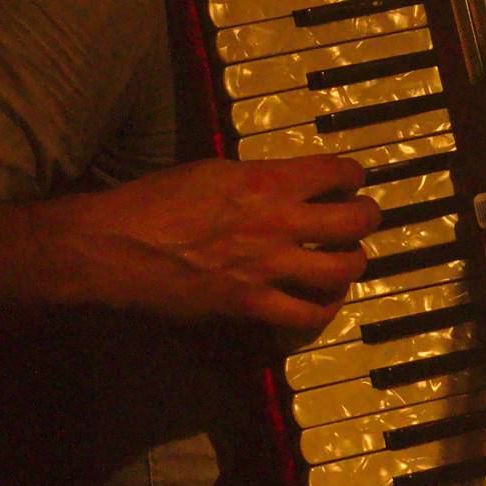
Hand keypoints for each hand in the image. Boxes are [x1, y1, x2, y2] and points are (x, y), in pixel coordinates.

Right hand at [61, 154, 381, 331]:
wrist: (117, 245)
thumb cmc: (154, 201)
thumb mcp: (211, 170)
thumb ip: (255, 177)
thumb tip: (281, 182)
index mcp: (267, 180)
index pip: (336, 172)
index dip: (354, 175)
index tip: (354, 179)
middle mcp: (279, 221)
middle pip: (354, 221)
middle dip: (367, 218)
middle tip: (364, 218)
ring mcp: (269, 267)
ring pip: (342, 270)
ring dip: (353, 264)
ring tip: (350, 260)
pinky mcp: (252, 306)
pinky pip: (308, 315)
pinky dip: (322, 310)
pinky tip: (321, 303)